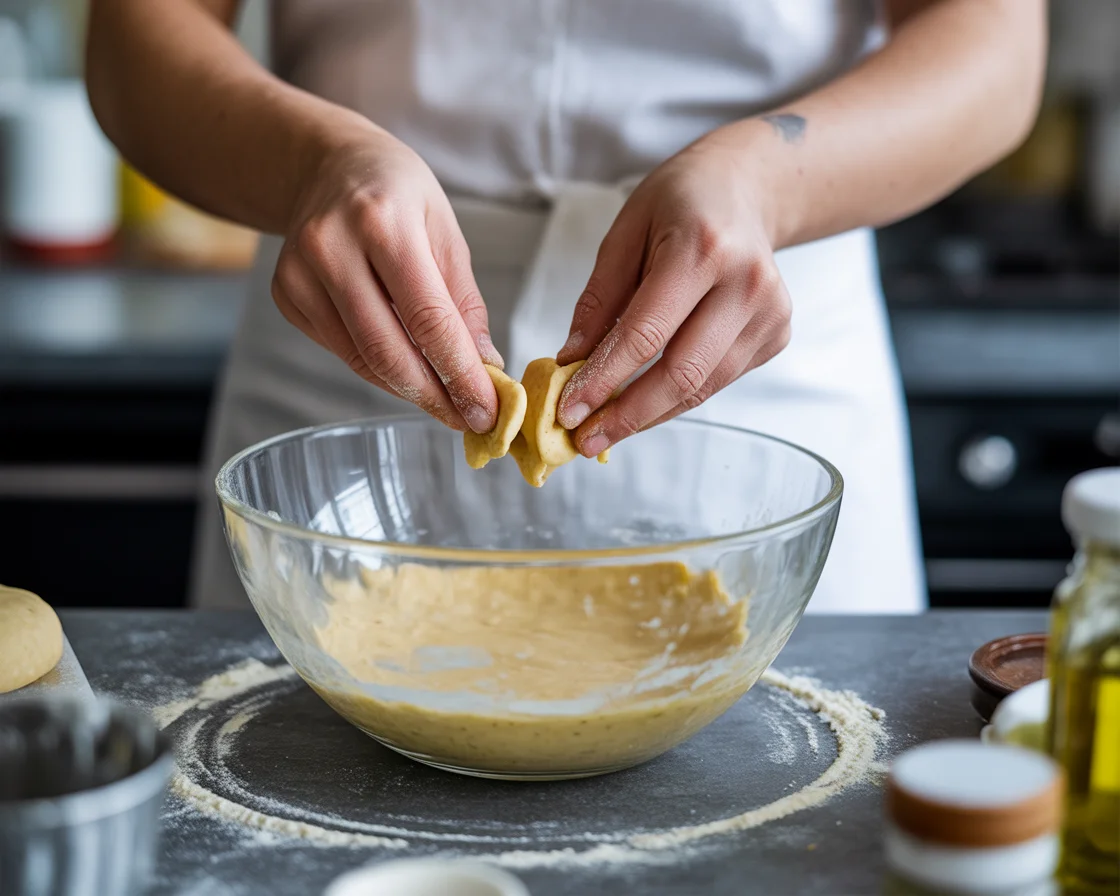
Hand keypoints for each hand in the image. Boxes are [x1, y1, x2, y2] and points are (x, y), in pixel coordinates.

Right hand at [271, 124, 500, 431]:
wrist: (328, 165)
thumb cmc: (397, 194)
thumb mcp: (445, 232)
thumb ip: (463, 304)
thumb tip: (485, 369)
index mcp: (383, 222)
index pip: (427, 319)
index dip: (460, 374)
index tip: (487, 411)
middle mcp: (332, 247)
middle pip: (388, 350)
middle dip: (435, 396)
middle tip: (469, 420)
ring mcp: (299, 273)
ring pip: (363, 360)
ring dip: (410, 389)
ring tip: (447, 402)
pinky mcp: (285, 295)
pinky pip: (342, 351)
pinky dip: (380, 369)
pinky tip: (406, 368)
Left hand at [555, 136, 791, 455]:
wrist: (747, 189)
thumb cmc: (678, 205)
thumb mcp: (625, 233)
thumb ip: (598, 299)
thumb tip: (570, 361)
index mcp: (703, 248)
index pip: (645, 334)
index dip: (604, 381)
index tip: (568, 412)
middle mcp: (746, 283)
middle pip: (681, 374)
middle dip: (627, 415)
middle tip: (585, 440)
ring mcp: (770, 313)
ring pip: (701, 388)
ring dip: (649, 415)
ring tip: (605, 429)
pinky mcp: (777, 335)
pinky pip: (717, 381)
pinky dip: (677, 397)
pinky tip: (645, 399)